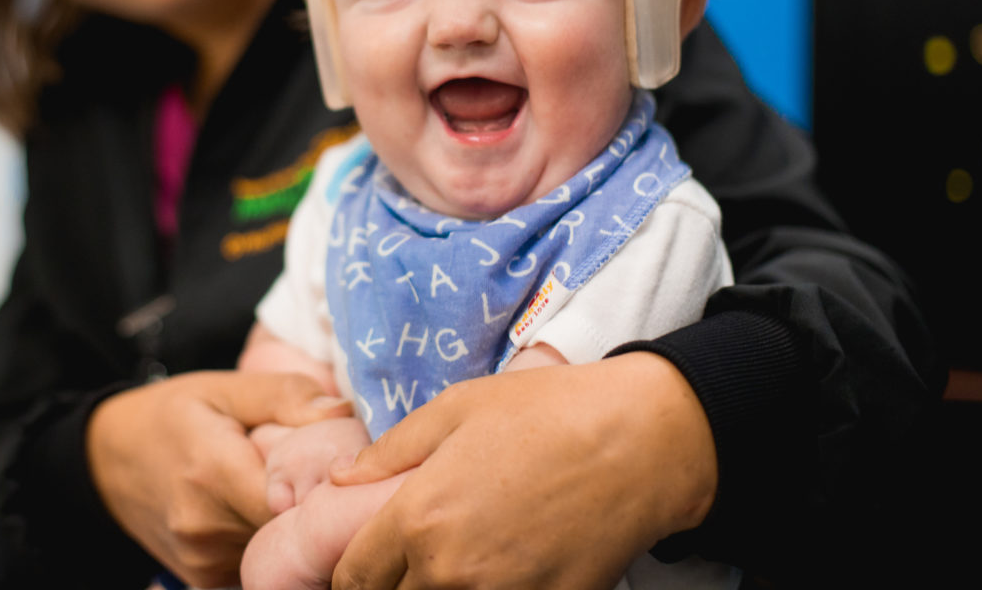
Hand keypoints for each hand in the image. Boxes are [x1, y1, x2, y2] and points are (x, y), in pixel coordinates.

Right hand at [86, 369, 351, 586]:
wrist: (104, 461)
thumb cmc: (169, 415)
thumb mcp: (223, 388)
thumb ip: (285, 396)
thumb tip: (346, 412)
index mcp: (215, 472)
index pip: (296, 502)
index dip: (331, 492)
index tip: (352, 474)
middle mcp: (207, 526)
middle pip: (291, 532)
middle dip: (319, 508)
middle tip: (333, 480)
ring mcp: (204, 560)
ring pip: (278, 555)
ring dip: (296, 529)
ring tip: (299, 495)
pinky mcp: (203, 579)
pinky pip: (256, 569)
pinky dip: (274, 548)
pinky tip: (272, 518)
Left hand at [328, 353, 716, 589]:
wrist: (642, 442)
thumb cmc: (546, 412)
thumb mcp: (455, 409)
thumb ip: (389, 452)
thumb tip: (339, 480)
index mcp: (418, 518)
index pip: (355, 577)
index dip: (350, 574)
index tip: (363, 564)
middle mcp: (452, 571)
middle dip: (390, 588)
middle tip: (405, 564)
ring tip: (451, 569)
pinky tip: (499, 572)